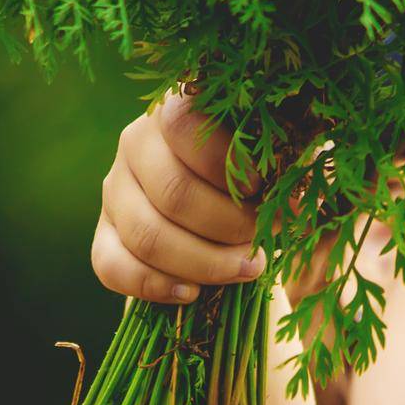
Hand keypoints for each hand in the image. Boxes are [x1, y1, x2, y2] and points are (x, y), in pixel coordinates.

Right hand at [92, 89, 265, 304]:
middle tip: (262, 245)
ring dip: (204, 264)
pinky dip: (156, 287)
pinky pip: (113, 268)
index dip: (228, 165)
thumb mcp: (273, 160)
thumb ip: (282, 167)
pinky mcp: (104, 236)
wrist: (221, 213)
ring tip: (244, 271)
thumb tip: (301, 202)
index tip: (264, 192)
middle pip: (174, 194)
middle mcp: (135, 143)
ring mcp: (114, 191)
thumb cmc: (257, 179)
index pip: (185, 127)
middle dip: (228, 229)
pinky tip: (192, 293)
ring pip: (148, 237)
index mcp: (175, 111)